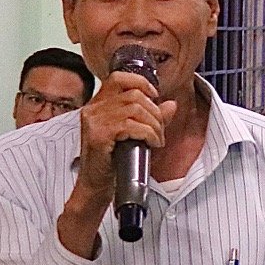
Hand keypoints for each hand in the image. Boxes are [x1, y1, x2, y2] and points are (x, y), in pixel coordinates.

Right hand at [73, 67, 175, 200]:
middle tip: (160, 130)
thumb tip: (171, 104)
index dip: (141, 83)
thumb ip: (152, 117)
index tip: (155, 97)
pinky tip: (152, 143)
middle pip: (134, 95)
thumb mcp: (135, 134)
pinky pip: (131, 126)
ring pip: (135, 109)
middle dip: (155, 112)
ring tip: (157, 139)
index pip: (119, 78)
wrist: (96, 187)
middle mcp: (93, 109)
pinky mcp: (98, 135)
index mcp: (98, 104)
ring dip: (154, 124)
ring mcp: (93, 121)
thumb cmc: (113, 161)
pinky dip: (148, 134)